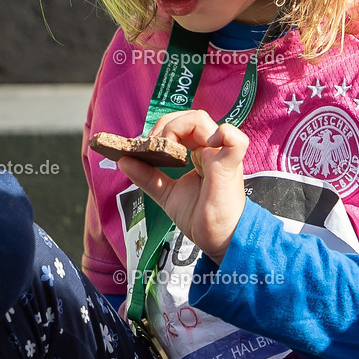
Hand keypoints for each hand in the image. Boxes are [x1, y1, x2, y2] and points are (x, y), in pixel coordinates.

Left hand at [117, 110, 248, 263]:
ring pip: (202, 120)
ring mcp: (222, 155)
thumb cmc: (201, 218)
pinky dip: (222, 133)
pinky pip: (234, 138)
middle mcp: (212, 150)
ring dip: (176, 128)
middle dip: (165, 126)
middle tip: (150, 145)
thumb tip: (124, 161)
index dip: (161, 129)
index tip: (144, 146)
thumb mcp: (167, 194)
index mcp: (200, 154)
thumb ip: (148, 177)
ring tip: (166, 147)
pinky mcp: (231, 165)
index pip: (182, 125)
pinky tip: (205, 144)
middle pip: (189, 117)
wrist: (219, 241)